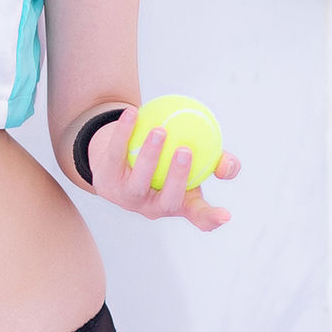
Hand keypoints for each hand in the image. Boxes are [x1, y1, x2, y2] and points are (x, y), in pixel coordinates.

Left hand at [84, 111, 239, 230]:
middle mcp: (153, 207)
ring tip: (161, 131)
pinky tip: (133, 113)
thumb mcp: (189, 161)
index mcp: (178, 204)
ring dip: (150, 156)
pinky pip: (116, 154)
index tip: (227, 214)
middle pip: (168, 201)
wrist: (116, 158)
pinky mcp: (105, 181)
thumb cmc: (163, 161)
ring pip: (138, 182)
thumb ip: (212, 159)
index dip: (212, 218)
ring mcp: (127, 198)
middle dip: (178, 178)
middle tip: (186, 150)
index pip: (199, 217)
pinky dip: (124, 132)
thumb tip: (227, 162)